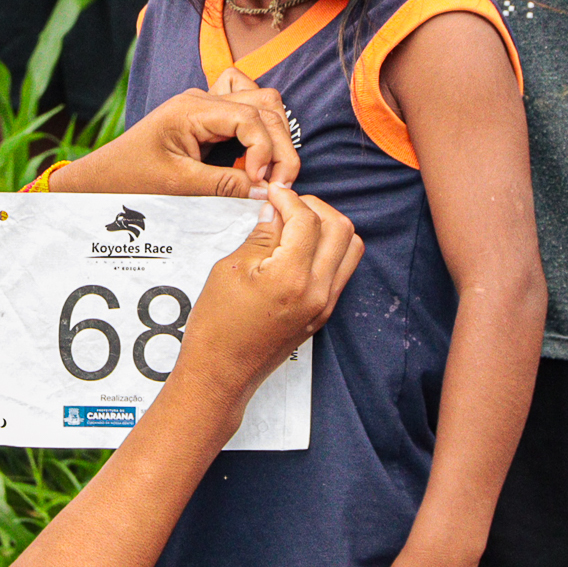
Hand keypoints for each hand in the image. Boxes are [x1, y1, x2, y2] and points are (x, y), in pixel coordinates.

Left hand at [57, 87, 300, 196]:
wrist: (102, 178)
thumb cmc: (130, 178)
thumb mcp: (177, 185)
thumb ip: (224, 185)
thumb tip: (266, 191)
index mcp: (192, 109)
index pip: (250, 117)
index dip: (266, 150)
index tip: (263, 183)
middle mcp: (203, 99)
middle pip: (265, 106)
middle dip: (280, 144)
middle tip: (281, 184)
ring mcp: (206, 105)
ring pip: (262, 104)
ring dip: (275, 135)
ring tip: (271, 173)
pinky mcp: (208, 118)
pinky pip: (248, 111)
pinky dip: (262, 131)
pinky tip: (256, 159)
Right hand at [177, 185, 360, 397]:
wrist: (222, 373)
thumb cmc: (217, 324)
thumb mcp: (230, 269)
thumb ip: (260, 235)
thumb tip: (275, 210)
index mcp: (292, 277)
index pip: (307, 220)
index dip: (289, 198)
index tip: (272, 193)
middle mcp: (318, 291)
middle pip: (340, 228)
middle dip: (314, 207)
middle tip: (287, 205)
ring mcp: (325, 304)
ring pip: (350, 248)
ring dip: (328, 227)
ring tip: (296, 224)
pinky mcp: (324, 313)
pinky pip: (342, 270)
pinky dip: (329, 249)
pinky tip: (299, 247)